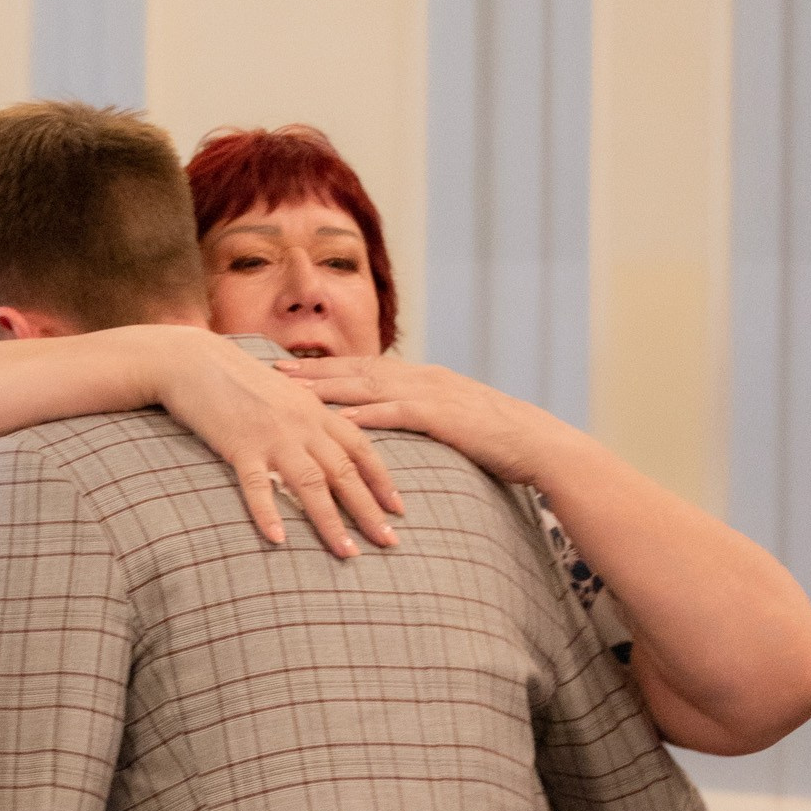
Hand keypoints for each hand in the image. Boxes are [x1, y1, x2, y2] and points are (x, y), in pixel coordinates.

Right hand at [151, 332, 405, 557]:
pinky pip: (256, 487)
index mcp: (315, 410)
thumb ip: (308, 418)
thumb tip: (329, 445)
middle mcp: (301, 424)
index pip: (361, 448)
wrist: (195, 360)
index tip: (398, 509)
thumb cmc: (239, 378)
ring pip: (311, 484)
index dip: (382, 480)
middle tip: (389, 542)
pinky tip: (278, 540)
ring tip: (348, 552)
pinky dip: (268, 514)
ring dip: (330, 522)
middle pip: (344, 472)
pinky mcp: (239, 446)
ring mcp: (272, 436)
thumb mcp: (285, 393)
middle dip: (369, 510)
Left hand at [282, 357, 551, 488]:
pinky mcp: (442, 415)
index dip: (325, 367)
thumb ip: (420, 418)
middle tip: (273, 371)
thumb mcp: (450, 421)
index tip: (292, 368)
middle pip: (356, 369)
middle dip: (313, 370)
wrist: (536, 442)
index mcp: (422, 378)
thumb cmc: (495, 439)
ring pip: (368, 386)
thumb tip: (390, 427)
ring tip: (291, 392)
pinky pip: (395, 413)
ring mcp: (432, 393)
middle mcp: (422, 378)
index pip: (364, 367)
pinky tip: (336, 420)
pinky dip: (364, 415)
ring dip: (327, 388)